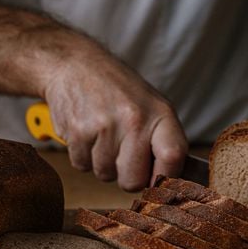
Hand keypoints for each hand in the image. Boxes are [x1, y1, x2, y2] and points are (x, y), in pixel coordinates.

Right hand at [40, 35, 187, 191]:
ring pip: (105, 175)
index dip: (165, 179)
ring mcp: (105, 126)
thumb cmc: (116, 89)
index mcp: (160, 113)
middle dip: (126, 176)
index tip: (157, 182)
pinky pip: (82, 166)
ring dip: (102, 163)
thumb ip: (163, 141)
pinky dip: (83, 155)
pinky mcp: (78, 132)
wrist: (74, 64)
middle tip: (122, 154)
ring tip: (102, 135)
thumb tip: (170, 184)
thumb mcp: (150, 106)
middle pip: (134, 181)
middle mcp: (135, 119)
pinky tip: (87, 132)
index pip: (173, 157)